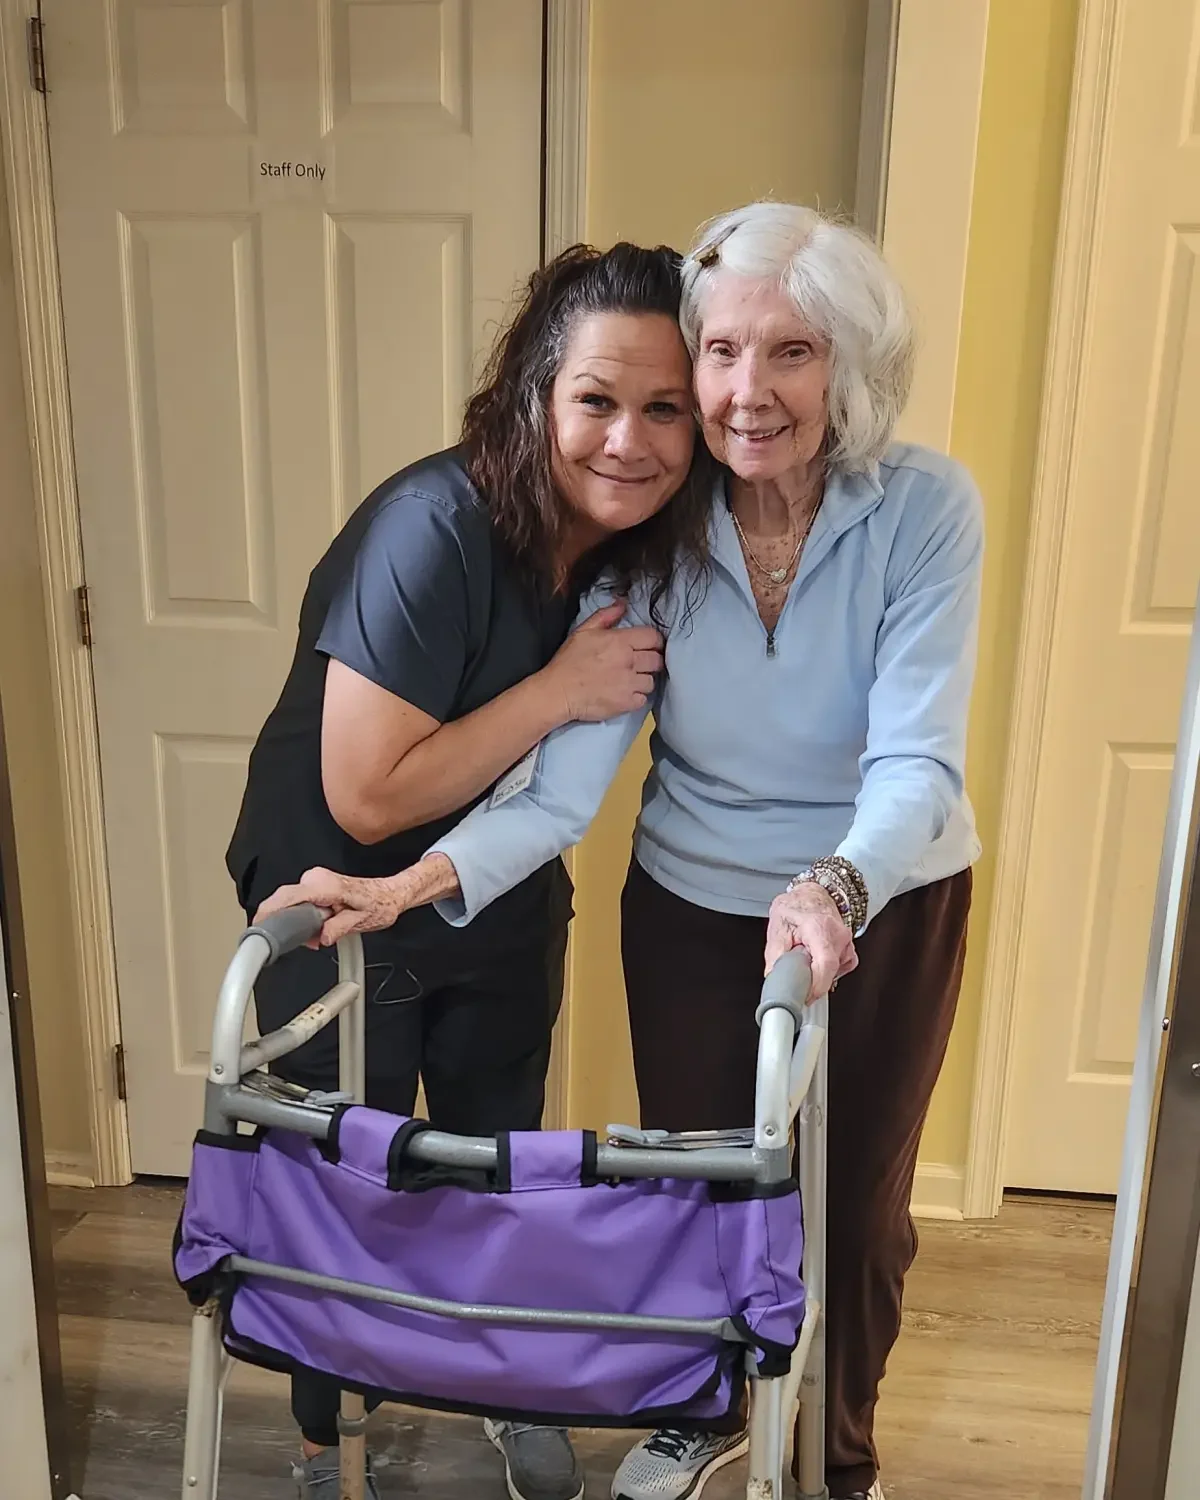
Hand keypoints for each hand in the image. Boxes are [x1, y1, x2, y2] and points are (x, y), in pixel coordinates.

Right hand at [254, 866, 408, 946]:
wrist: (389, 894)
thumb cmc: (379, 904)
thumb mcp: (363, 922)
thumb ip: (340, 928)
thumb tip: (323, 936)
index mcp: (327, 886)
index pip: (289, 896)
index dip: (269, 911)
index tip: (259, 926)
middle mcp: (317, 878)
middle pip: (284, 900)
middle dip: (288, 923)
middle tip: (310, 940)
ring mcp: (314, 879)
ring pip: (290, 903)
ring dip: (297, 922)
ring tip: (320, 933)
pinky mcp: (313, 884)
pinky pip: (296, 900)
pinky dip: (301, 916)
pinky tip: (318, 925)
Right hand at [540, 599, 664, 723]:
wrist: (557, 692)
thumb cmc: (568, 661)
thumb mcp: (583, 631)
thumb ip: (606, 616)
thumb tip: (623, 604)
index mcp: (620, 641)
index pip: (653, 638)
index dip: (654, 641)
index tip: (648, 646)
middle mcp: (629, 661)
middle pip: (657, 660)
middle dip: (651, 661)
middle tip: (640, 664)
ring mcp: (629, 684)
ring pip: (652, 681)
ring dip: (643, 680)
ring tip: (630, 681)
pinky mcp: (627, 703)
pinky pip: (644, 699)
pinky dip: (637, 698)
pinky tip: (625, 694)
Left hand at [764, 881, 857, 997]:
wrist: (813, 894)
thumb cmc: (796, 907)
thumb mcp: (777, 927)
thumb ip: (775, 955)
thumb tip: (773, 978)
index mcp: (819, 928)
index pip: (826, 964)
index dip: (817, 986)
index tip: (805, 996)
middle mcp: (838, 935)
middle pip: (830, 971)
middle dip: (812, 980)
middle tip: (797, 974)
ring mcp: (846, 942)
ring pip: (836, 972)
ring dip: (819, 973)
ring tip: (806, 957)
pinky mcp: (848, 949)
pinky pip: (841, 968)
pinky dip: (827, 970)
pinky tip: (817, 960)